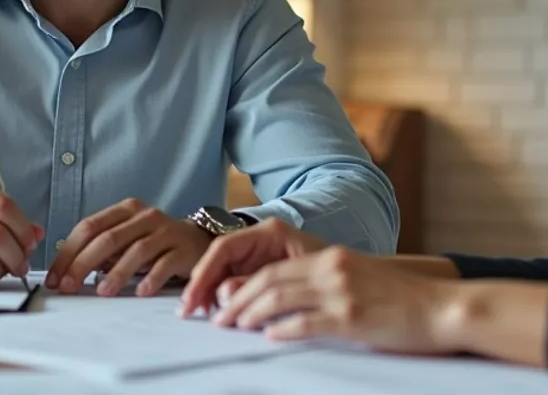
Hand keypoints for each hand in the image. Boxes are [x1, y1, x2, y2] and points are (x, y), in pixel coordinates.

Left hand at [45, 198, 212, 296]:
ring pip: (136, 250)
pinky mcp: (183, 249)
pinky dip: (151, 278)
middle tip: (69, 287)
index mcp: (125, 210)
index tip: (55, 278)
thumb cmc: (154, 243)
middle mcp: (144, 216)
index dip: (68, 253)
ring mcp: (166, 231)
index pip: (89, 227)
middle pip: (108, 238)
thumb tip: (66, 273)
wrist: (198, 242)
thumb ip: (101, 250)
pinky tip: (141, 292)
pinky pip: (165, 263)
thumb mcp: (126, 240)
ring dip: (117, 273)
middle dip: (83, 264)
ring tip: (102, 292)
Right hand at [178, 219, 328, 316]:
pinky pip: (233, 284)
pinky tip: (222, 314)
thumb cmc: (332, 268)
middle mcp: (258, 242)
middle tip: (190, 311)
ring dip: (211, 295)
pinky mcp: (259, 273)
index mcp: (268, 232)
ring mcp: (257, 257)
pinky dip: (226, 300)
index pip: (224, 248)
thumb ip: (260, 280)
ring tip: (208, 315)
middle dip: (202, 286)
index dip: (204, 272)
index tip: (193, 296)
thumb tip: (225, 295)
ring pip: (223, 274)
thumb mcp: (297, 271)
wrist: (357, 278)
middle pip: (218, 262)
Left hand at [208, 246, 459, 354]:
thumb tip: (285, 304)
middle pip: (268, 281)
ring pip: (279, 298)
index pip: (272, 267)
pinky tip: (268, 336)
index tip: (225, 301)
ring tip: (232, 327)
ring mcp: (341, 292)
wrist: (442, 308)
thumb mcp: (360, 280)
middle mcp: (331, 269)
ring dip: (249, 314)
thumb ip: (324, 284)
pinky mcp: (351, 317)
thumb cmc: (403, 301)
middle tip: (217, 318)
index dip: (243, 284)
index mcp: (331, 258)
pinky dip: (281, 329)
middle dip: (236, 299)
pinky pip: (306, 322)